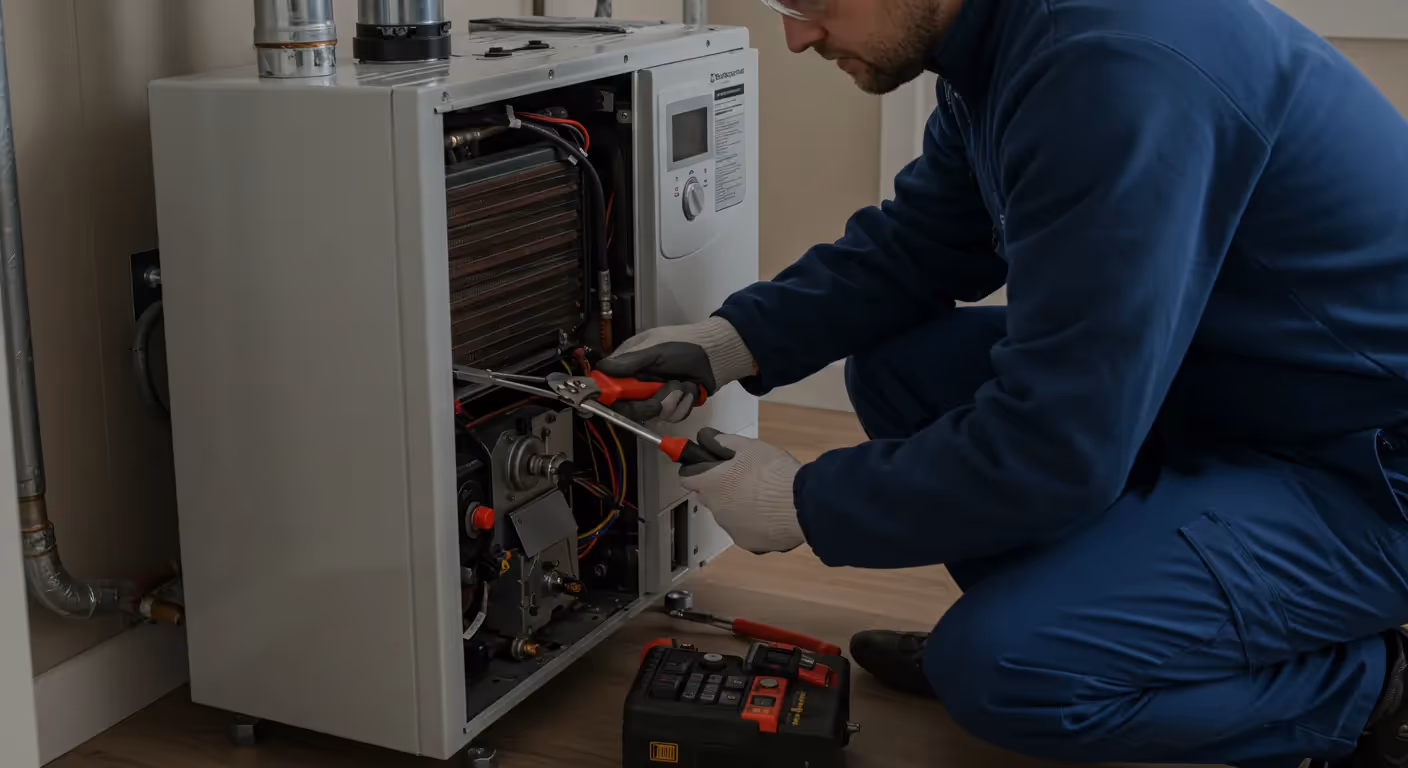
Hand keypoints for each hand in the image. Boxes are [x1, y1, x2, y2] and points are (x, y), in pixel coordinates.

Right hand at [596, 317, 755, 423]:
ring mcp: (656, 396)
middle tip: (661, 396)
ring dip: (672, 401)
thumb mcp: (655, 351)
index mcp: (629, 365)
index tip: (620, 400)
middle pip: (629, 409)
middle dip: (648, 404)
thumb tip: (600, 370)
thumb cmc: (683, 345)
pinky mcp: (673, 405)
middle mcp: (639, 383)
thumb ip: (629, 362)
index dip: (610, 397)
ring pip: (653, 414)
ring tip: (682, 384)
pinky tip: (690, 389)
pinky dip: (684, 404)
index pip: (608, 387)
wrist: (715, 355)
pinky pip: (672, 416)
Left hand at [679, 428, 804, 553]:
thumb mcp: (748, 446)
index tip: (706, 467)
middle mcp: (715, 509)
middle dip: (720, 488)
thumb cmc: (774, 472)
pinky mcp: (749, 543)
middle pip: (708, 497)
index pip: (686, 478)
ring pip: (728, 514)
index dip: (695, 470)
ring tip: (764, 496)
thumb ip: (723, 442)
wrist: (802, 504)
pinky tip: (771, 513)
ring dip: (738, 505)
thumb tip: (707, 438)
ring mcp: (731, 529)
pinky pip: (745, 530)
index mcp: (710, 484)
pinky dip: (753, 523)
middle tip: (744, 477)